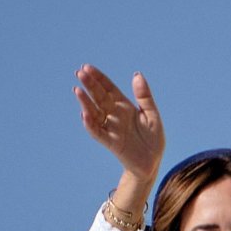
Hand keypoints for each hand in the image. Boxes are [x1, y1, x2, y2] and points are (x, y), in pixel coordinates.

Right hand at [74, 65, 164, 183]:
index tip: (87, 67)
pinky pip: (98, 132)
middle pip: (99, 97)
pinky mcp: (110, 142)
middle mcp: (115, 115)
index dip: (99, 78)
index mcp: (125, 106)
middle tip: (79, 73)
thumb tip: (136, 74)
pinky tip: (85, 115)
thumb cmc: (152, 139)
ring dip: (85, 103)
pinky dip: (90, 124)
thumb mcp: (152, 115)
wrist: (152, 162)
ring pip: (95, 113)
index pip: (109, 89)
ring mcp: (111, 128)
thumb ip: (144, 97)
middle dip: (89, 85)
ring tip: (77, 91)